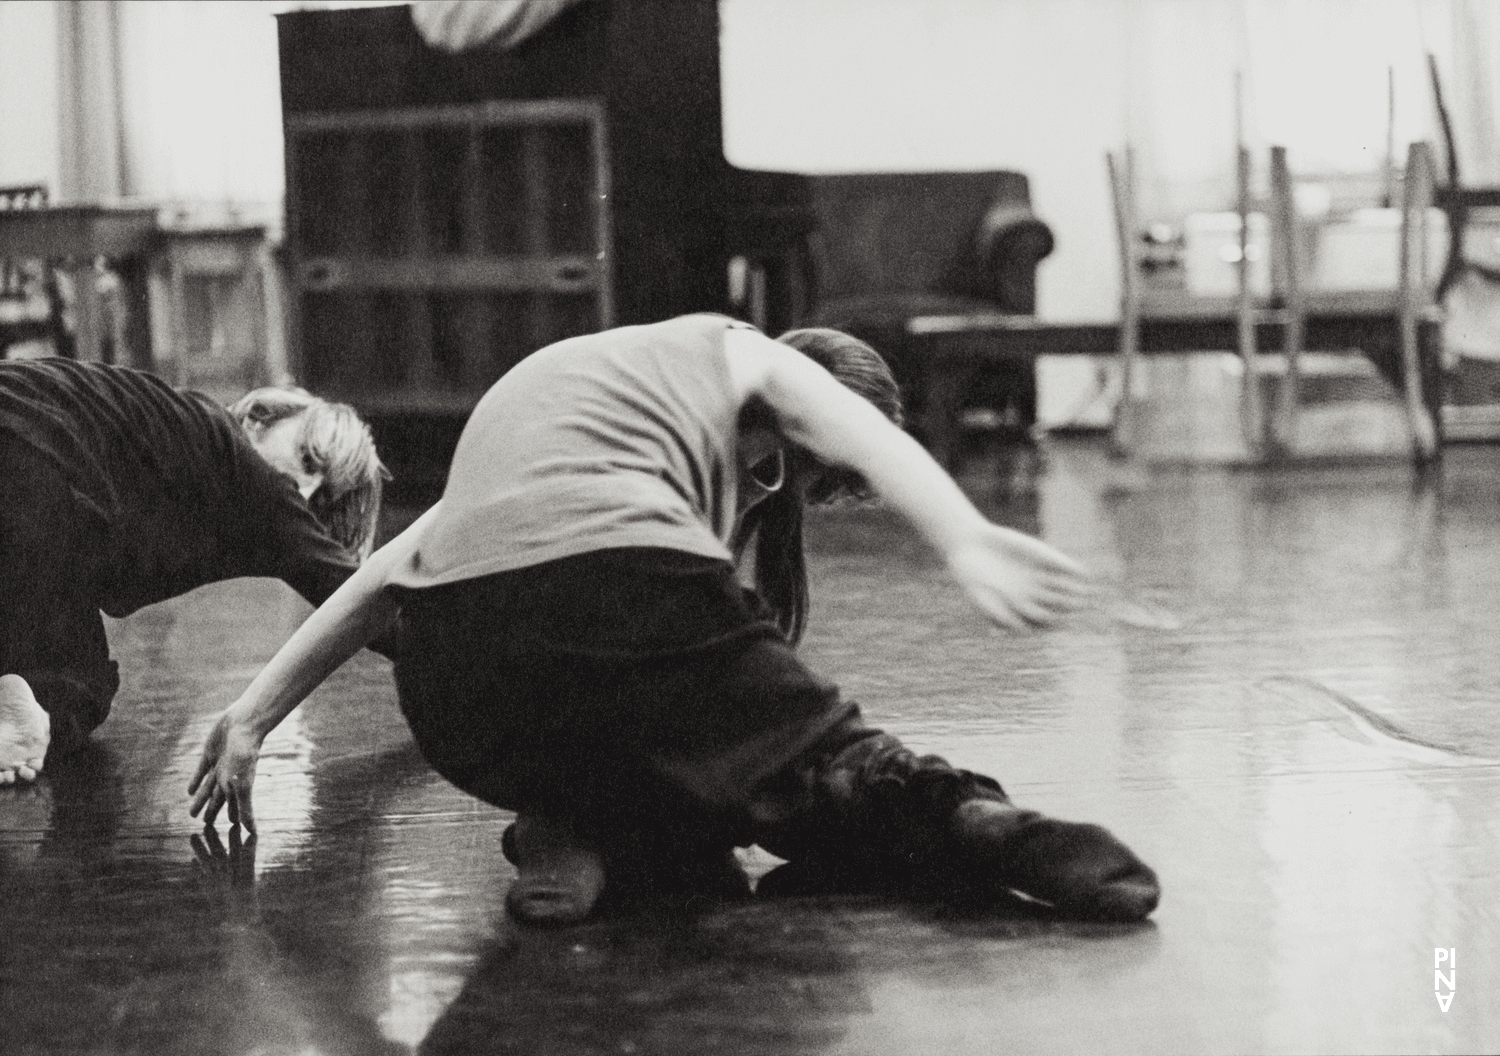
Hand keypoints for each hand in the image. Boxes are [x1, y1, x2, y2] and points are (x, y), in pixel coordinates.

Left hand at [188, 708, 263, 832]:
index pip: (231, 808)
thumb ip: (246, 807)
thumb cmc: (245, 755)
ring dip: (201, 801)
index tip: (229, 828)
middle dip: (211, 812)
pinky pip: (201, 772)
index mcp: (235, 787)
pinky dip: (196, 781)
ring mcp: (218, 767)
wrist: (244, 724)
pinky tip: (190, 790)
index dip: (229, 818)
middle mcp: (227, 779)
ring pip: (207, 789)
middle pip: (217, 800)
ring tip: (192, 814)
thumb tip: (253, 832)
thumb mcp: (244, 784)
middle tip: (205, 824)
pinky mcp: (210, 755)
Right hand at [945, 523, 1093, 631]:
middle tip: (1078, 606)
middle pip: (1058, 606)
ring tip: (1085, 593)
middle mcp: (1033, 594)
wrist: (969, 545)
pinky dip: (1073, 570)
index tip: (1060, 622)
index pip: (1044, 621)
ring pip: (1063, 587)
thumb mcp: (980, 598)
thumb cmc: (970, 577)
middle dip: (1068, 606)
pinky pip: (1063, 566)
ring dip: (1075, 591)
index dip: (1055, 624)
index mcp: (1019, 608)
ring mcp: (1040, 576)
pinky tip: (1084, 574)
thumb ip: (999, 615)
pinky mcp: (1043, 558)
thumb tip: (1021, 632)